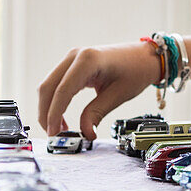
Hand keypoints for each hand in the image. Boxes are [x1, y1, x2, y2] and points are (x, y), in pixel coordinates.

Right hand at [38, 42, 161, 139]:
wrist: (145, 57)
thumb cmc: (136, 71)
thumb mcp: (118, 95)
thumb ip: (97, 113)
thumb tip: (85, 133)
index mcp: (88, 59)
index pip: (63, 90)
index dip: (54, 114)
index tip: (54, 133)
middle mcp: (76, 55)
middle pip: (48, 87)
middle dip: (46, 113)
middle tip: (53, 135)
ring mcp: (72, 57)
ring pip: (49, 85)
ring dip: (49, 108)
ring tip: (59, 129)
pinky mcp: (73, 63)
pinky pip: (56, 83)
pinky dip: (55, 100)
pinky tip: (61, 117)